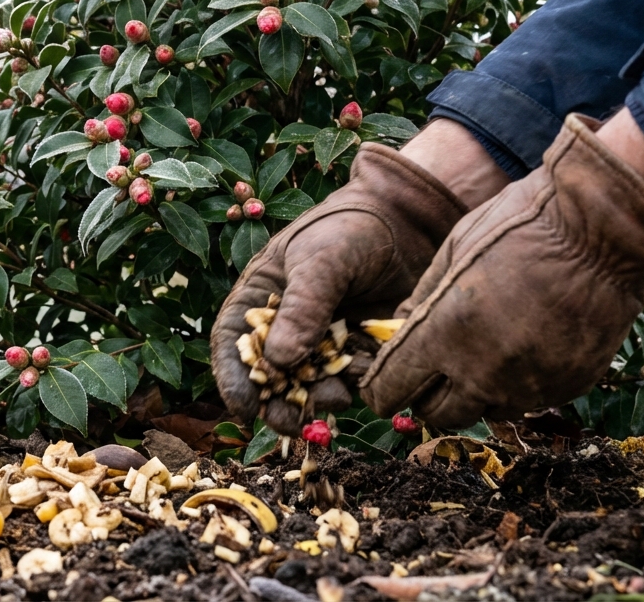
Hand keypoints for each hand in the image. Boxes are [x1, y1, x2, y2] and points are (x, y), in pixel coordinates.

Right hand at [212, 140, 470, 435]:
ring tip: (338, 393)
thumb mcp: (321, 261)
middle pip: (269, 376)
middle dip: (277, 403)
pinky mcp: (357, 351)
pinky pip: (350, 380)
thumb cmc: (351, 228)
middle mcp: (286, 325)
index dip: (234, 378)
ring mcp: (323, 341)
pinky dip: (355, 385)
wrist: (410, 221)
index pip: (233, 343)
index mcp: (260, 298)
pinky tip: (367, 372)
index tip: (245, 408)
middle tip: (290, 422)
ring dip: (319, 398)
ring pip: (310, 385)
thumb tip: (280, 361)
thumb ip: (302, 308)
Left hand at [360, 115, 643, 428]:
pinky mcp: (569, 386)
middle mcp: (484, 371)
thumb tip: (396, 328)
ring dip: (475, 393)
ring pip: (485, 412)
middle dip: (426, 397)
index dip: (382, 389)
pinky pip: (529, 400)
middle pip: (437, 415)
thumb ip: (422, 297)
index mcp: (444, 334)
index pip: (392, 390)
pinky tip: (525, 348)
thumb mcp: (454, 249)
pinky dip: (518, 385)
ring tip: (483, 354)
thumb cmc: (521, 224)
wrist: (606, 228)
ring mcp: (530, 384)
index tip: (382, 383)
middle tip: (432, 370)